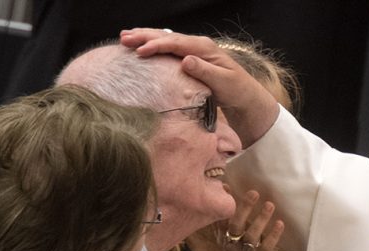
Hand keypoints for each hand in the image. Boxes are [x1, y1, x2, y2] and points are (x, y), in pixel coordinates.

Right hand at [119, 28, 278, 146]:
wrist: (244, 95)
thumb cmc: (236, 90)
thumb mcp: (223, 83)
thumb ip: (205, 71)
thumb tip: (186, 60)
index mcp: (204, 48)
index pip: (176, 43)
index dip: (157, 45)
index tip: (140, 51)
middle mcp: (198, 45)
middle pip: (167, 36)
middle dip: (144, 36)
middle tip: (124, 38)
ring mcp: (193, 50)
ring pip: (165, 39)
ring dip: (145, 37)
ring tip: (125, 36)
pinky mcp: (190, 57)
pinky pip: (168, 47)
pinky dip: (152, 44)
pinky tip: (140, 45)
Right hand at [222, 190, 284, 250]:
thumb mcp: (228, 236)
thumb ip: (228, 216)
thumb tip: (225, 188)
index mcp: (224, 237)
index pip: (220, 218)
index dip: (223, 203)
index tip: (226, 186)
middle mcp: (232, 244)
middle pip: (235, 225)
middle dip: (244, 208)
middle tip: (254, 193)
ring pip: (251, 235)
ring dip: (261, 219)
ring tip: (270, 205)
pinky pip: (266, 247)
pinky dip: (273, 235)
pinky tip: (280, 224)